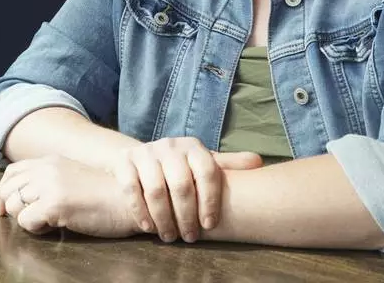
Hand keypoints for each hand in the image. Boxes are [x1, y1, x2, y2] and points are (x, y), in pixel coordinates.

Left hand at [0, 155, 138, 237]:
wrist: (130, 201)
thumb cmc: (106, 196)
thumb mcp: (73, 177)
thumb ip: (51, 180)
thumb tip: (25, 196)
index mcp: (51, 161)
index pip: (12, 172)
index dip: (4, 191)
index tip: (4, 208)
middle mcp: (46, 169)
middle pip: (8, 188)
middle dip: (11, 207)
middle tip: (24, 220)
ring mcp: (49, 185)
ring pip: (14, 205)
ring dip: (25, 218)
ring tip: (47, 222)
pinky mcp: (54, 205)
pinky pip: (26, 221)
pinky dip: (35, 229)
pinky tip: (54, 227)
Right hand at [108, 138, 262, 242]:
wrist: (142, 157)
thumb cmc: (181, 168)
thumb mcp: (203, 164)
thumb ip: (228, 166)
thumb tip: (258, 162)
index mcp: (194, 147)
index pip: (207, 172)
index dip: (210, 201)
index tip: (210, 225)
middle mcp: (170, 146)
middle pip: (181, 185)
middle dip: (186, 216)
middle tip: (190, 237)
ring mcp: (146, 152)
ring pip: (155, 189)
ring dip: (164, 218)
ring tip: (170, 237)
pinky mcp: (125, 161)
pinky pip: (130, 189)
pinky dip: (140, 211)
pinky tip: (148, 227)